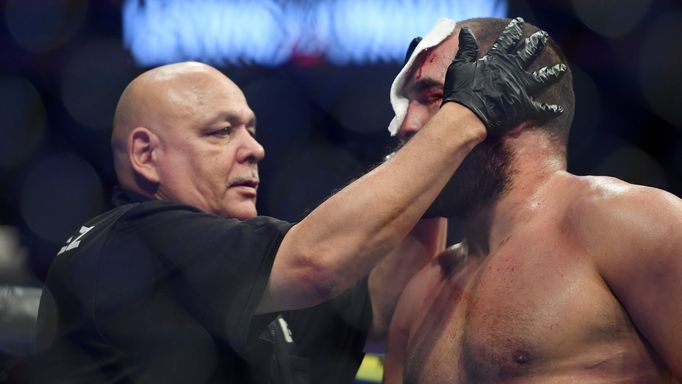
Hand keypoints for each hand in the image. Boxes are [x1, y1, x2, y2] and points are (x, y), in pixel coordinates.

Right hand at [442, 17, 565, 135]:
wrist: (468, 116)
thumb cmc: (461, 91)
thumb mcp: (460, 65)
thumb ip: (467, 48)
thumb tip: (467, 31)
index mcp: (497, 61)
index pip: (507, 41)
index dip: (513, 31)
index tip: (519, 23)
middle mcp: (513, 71)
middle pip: (528, 53)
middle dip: (536, 43)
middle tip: (542, 36)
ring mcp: (521, 89)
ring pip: (542, 78)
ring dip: (552, 73)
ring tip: (562, 68)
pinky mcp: (524, 107)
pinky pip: (541, 109)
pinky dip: (550, 110)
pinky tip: (559, 110)